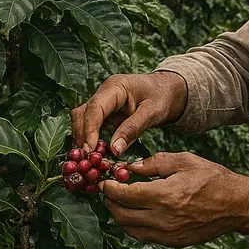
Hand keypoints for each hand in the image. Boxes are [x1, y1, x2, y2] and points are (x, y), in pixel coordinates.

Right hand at [71, 71, 187, 155]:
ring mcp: (102, 103)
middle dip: (82, 137)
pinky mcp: (104, 114)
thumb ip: (133, 129)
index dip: (89, 130)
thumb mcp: (152, 112)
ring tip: (90, 161)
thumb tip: (114, 150)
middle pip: (82, 115)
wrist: (167, 90)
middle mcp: (103, 93)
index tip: (90, 151)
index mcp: (115, 87)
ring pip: (82, 122)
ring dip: (84, 141)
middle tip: (88, 160)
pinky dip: (91, 142)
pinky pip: (91, 128)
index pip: (95, 108)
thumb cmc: (162, 96)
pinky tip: (96, 157)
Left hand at [99, 151, 244, 245]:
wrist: (236, 205)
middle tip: (108, 191)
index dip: (109, 188)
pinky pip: (144, 236)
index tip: (104, 181)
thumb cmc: (212, 178)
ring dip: (120, 216)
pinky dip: (134, 225)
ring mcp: (168, 234)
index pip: (124, 195)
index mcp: (165, 195)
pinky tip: (137, 213)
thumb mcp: (184, 160)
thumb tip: (129, 167)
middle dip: (110, 202)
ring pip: (130, 230)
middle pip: (121, 215)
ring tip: (120, 202)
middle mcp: (163, 219)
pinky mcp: (173, 243)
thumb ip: (154, 163)